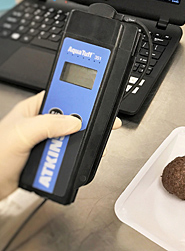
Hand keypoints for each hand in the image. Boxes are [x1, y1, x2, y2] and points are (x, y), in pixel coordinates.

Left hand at [0, 92, 121, 199]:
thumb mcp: (20, 135)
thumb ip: (47, 125)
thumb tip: (73, 122)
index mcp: (34, 109)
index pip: (61, 95)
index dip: (79, 95)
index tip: (94, 100)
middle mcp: (42, 123)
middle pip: (72, 117)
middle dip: (82, 123)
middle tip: (90, 128)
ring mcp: (48, 139)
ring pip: (74, 136)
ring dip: (78, 143)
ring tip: (75, 148)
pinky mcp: (53, 154)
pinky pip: (71, 151)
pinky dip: (77, 156)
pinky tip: (75, 158)